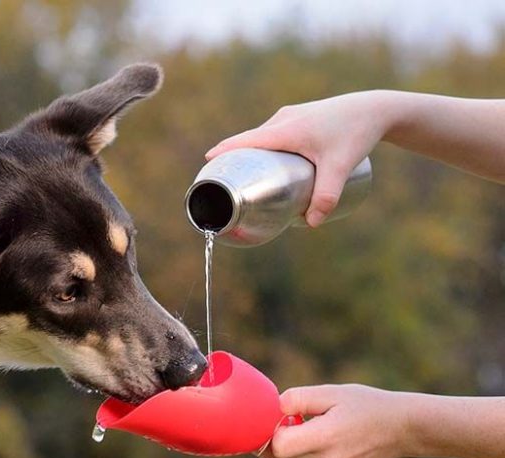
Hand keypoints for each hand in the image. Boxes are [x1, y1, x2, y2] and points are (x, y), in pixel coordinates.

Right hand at [205, 92, 393, 226]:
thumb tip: (312, 224)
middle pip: (249, 142)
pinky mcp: (298, 119)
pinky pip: (270, 136)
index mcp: (285, 129)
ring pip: (260, 139)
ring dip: (248, 157)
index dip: (223, 152)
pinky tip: (260, 165)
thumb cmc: (357, 134)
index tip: (206, 167)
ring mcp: (290, 117)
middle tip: (224, 187)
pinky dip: (260, 149)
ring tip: (240, 182)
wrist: (376, 108)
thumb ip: (327, 196)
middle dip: (234, 162)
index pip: (244, 140)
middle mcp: (283, 120)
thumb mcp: (341, 167)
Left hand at [264, 384, 410, 457]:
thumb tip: (273, 407)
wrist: (402, 429)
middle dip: (270, 439)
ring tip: (299, 426)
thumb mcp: (332, 392)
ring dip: (283, 448)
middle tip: (281, 419)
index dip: (269, 431)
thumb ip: (299, 398)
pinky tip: (309, 438)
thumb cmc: (367, 405)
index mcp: (325, 438)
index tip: (275, 416)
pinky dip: (295, 456)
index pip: (278, 446)